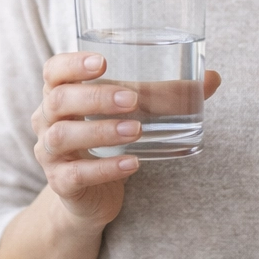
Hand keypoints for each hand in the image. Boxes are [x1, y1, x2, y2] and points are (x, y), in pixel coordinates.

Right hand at [30, 52, 222, 231]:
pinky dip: (105, 168)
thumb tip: (212, 78)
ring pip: (63, 136)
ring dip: (101, 131)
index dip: (73, 63)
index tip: (103, 62)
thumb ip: (166, 96)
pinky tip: (132, 163)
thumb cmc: (109, 141)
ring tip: (136, 130)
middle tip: (132, 100)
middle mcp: (46, 120)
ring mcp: (49, 153)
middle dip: (95, 97)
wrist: (89, 196)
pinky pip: (75, 174)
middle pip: (58, 100)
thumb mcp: (131, 114)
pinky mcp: (61, 183)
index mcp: (60, 94)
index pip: (53, 70)